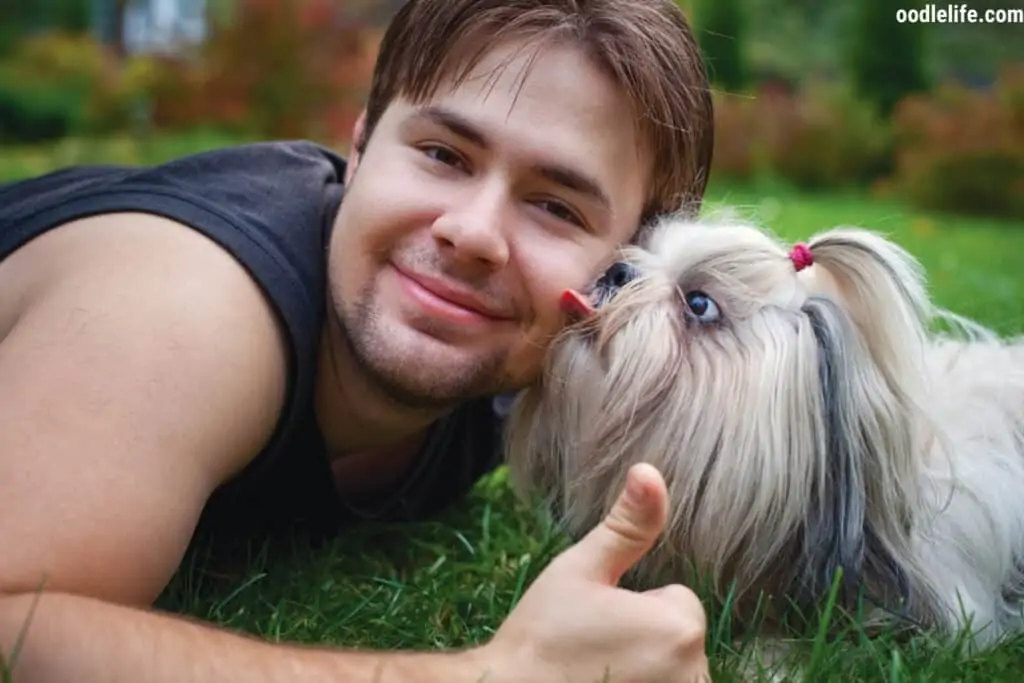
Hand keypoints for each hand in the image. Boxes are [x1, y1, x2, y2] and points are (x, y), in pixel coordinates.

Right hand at [481, 463, 709, 682]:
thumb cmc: (542, 636)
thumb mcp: (581, 570)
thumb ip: (627, 525)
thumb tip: (649, 470)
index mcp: (679, 628)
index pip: (677, 600)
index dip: (636, 607)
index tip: (598, 626)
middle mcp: (694, 676)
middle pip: (678, 638)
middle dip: (645, 640)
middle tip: (595, 651)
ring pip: (674, 671)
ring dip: (646, 670)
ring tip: (597, 674)